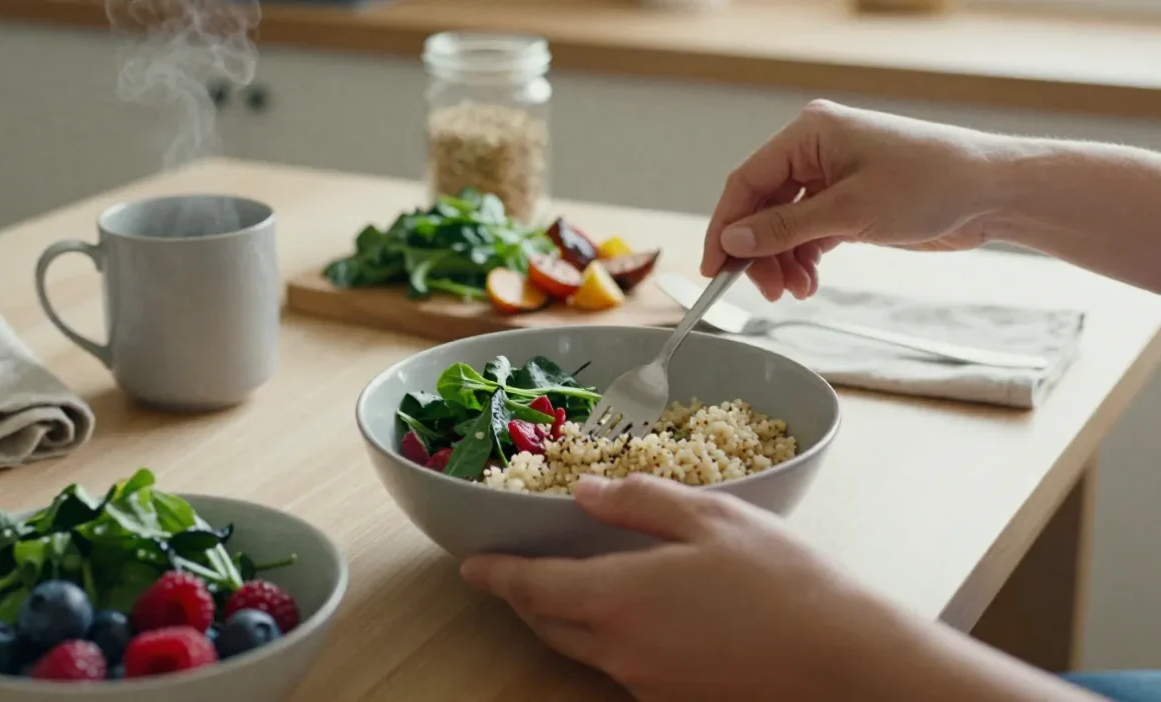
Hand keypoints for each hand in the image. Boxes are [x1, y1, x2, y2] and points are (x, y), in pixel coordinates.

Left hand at [459, 475, 892, 699]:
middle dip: (525, 599)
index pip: (533, 587)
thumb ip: (640, 502)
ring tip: (571, 589)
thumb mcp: (711, 518)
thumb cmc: (782, 580)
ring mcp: (647, 686)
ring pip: (584, 651)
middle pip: (549, 625)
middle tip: (516, 574)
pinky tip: (639, 619)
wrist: (845, 662)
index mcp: (618, 598)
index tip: (471, 566)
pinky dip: (609, 641)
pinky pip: (622, 670)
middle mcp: (620, 651)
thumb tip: (586, 494)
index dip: (497, 575)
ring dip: (565, 620)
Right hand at [702, 100, 1008, 300]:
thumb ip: (786, 228)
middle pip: (762, 206)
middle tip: (763, 290)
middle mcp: (816, 151)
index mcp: (810, 133)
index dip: (726, 226)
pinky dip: (804, 260)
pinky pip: (809, 234)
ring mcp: (833, 178)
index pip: (747, 181)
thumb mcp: (851, 211)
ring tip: (793, 291)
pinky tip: (808, 283)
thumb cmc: (933, 183)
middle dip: (758, 252)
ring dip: (782, 262)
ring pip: (784, 226)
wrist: (993, 193)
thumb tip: (734, 240)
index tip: (714, 267)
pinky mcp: (849, 203)